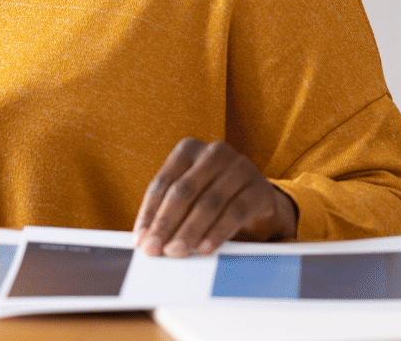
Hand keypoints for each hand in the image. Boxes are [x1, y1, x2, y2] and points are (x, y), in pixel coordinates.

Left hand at [132, 138, 296, 256]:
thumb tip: (145, 238)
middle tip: (154, 248)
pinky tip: (204, 248)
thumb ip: (168, 211)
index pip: (162, 183)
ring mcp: (239, 168)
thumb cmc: (213, 194)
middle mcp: (214, 153)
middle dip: (165, 223)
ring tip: (176, 251)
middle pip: (183, 191)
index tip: (140, 238)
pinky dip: (217, 233)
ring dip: (189, 231)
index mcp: (188, 149)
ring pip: (208, 203)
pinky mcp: (259, 189)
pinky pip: (235, 213)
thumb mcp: (189, 195)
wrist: (256, 197)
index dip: (149, 212)